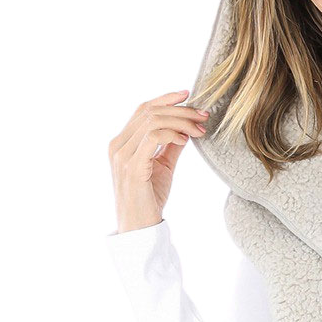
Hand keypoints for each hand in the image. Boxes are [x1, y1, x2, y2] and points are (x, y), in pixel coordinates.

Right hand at [108, 90, 209, 233]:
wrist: (139, 227)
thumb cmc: (149, 198)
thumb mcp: (162, 166)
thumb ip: (170, 146)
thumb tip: (186, 129)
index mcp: (122, 142)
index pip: (143, 109)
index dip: (166, 99)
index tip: (188, 95)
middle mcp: (118, 145)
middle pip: (150, 112)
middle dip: (180, 110)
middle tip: (203, 116)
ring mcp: (122, 155)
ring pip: (152, 121)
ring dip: (181, 121)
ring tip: (199, 130)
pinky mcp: (132, 166)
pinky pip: (153, 137)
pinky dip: (172, 134)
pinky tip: (186, 140)